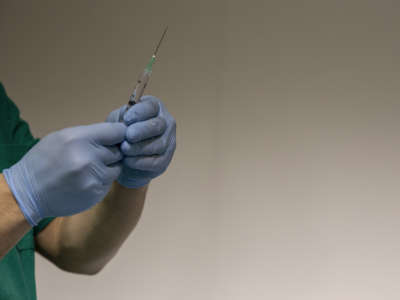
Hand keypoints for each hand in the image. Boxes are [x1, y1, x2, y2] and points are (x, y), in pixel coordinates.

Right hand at [3, 123, 125, 225]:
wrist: (28, 191)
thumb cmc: (45, 160)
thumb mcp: (62, 137)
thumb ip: (90, 134)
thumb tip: (116, 133)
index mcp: (79, 138)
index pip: (118, 131)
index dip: (119, 134)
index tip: (116, 137)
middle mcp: (89, 157)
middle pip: (119, 150)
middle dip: (111, 152)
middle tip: (94, 156)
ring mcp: (94, 177)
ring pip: (117, 168)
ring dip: (108, 168)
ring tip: (88, 169)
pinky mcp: (96, 193)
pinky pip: (109, 182)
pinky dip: (101, 181)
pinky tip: (85, 181)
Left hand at [107, 95, 175, 187]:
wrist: (121, 158)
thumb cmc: (120, 134)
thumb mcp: (117, 121)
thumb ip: (121, 118)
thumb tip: (125, 121)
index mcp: (154, 108)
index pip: (151, 107)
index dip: (139, 112)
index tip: (127, 119)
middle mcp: (165, 123)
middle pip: (157, 125)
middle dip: (142, 130)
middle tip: (128, 135)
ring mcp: (168, 142)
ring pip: (158, 144)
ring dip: (139, 147)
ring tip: (124, 149)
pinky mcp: (165, 159)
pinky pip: (156, 162)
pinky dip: (140, 161)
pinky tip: (128, 160)